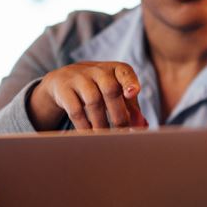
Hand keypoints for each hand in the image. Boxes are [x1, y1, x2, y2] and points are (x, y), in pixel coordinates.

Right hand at [28, 61, 148, 130]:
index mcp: (116, 69)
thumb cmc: (99, 88)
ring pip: (93, 101)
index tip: (132, 93)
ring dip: (101, 123)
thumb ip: (131, 108)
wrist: (64, 80)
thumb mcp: (116, 92)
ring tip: (105, 137)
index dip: (130, 82)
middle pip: (110, 90)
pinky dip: (84, 125)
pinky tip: (89, 135)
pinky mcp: (64, 89)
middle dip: (119, 114)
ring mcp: (79, 77)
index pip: (125, 72)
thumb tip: (142, 125)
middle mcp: (98, 70)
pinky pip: (76, 110)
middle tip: (122, 133)